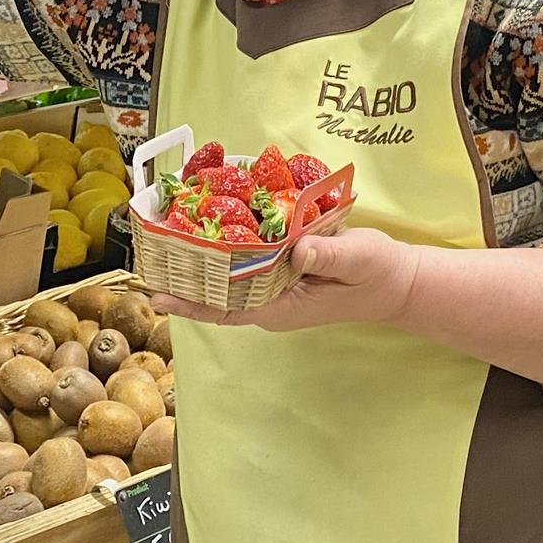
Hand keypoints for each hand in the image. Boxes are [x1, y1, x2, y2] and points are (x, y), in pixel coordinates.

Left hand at [152, 227, 421, 333]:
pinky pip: (244, 264)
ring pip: (226, 280)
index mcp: (281, 307)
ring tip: (160, 248)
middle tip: (146, 265)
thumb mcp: (359, 259)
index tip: (160, 297)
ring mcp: (273, 287)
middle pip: (217, 296)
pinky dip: (224, 250)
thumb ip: (330, 255)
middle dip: (183, 283)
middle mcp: (270, 301)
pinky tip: (204, 232)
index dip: (193, 304)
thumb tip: (296, 249)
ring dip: (197, 265)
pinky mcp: (279, 270)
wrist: (396, 279)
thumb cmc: (377, 272)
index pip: (227, 310)